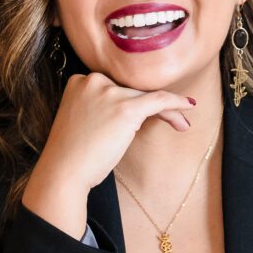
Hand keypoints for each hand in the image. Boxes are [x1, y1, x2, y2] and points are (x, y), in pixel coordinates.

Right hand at [25, 72, 194, 196]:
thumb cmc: (72, 154)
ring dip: (168, 110)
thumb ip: (102, 108)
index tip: (151, 112)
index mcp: (80, 81)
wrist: (63, 172)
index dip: (136, 99)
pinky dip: (176, 102)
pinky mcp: (124, 108)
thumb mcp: (83, 120)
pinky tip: (189, 105)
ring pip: (147, 96)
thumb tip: (135, 111)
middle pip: (133, 90)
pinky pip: (158, 100)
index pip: (116, 86)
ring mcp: (109, 93)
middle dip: (153, 106)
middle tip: (176, 120)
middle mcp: (93, 80)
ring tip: (181, 124)